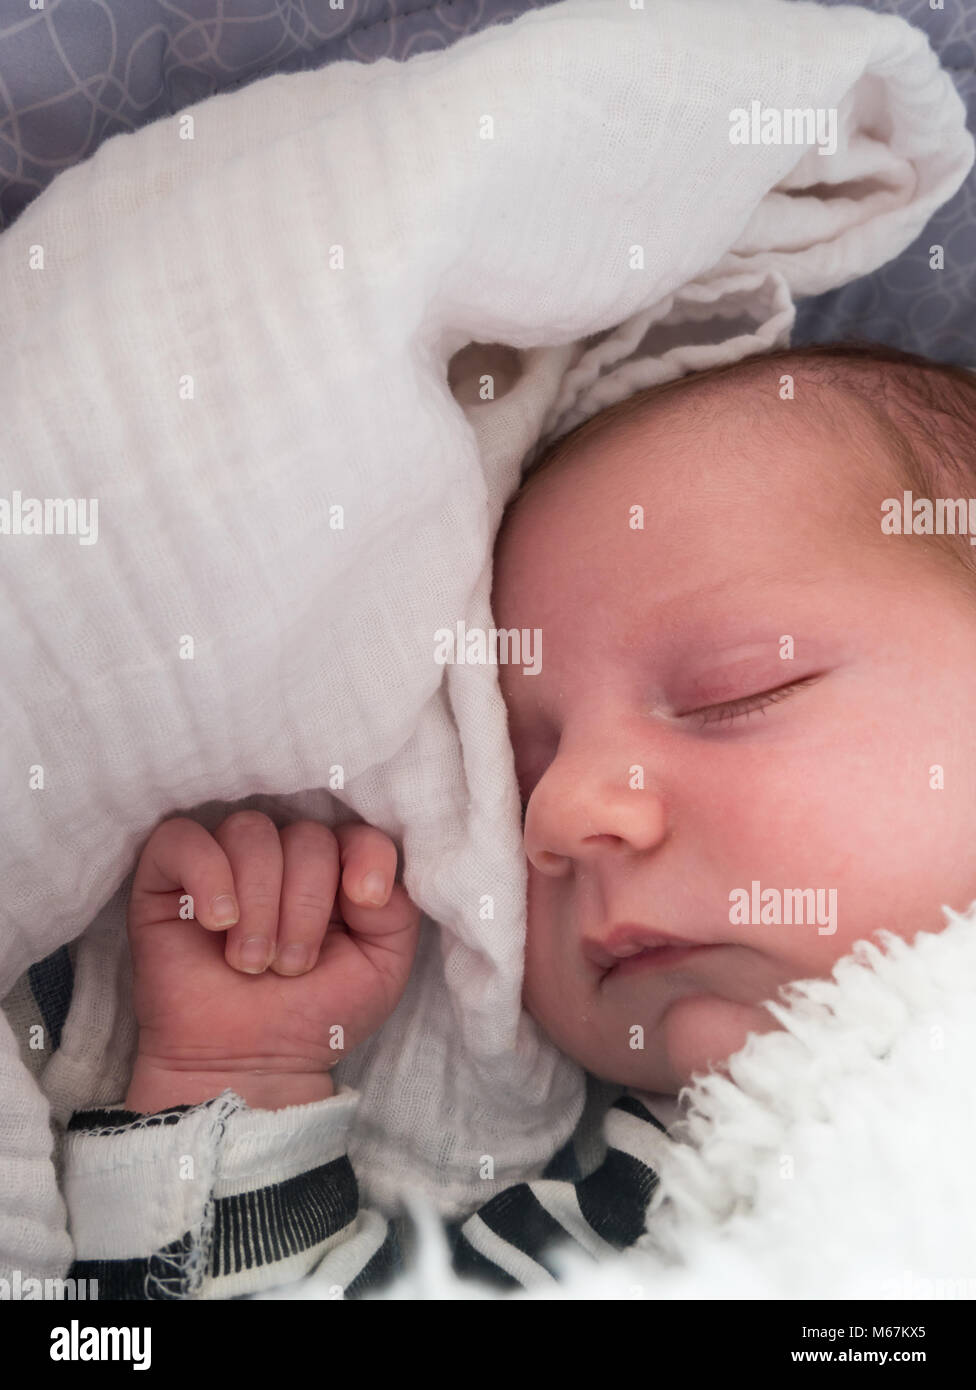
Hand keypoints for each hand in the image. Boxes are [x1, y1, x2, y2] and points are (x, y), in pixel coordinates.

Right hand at [123, 812, 420, 1111]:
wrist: (248, 1066)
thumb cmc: (314, 1015)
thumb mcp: (382, 968)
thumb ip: (396, 911)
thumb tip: (363, 877)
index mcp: (334, 871)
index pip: (358, 831)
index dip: (367, 858)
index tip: (364, 904)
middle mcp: (282, 858)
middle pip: (306, 836)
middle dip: (306, 905)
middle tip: (291, 966)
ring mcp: (224, 862)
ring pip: (250, 831)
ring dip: (260, 902)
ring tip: (252, 962)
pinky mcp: (165, 877)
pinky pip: (182, 838)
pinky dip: (208, 875)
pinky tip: (217, 922)